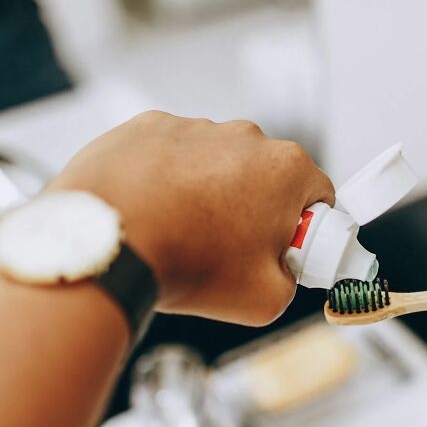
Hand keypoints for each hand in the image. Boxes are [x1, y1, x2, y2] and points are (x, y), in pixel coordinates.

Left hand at [50, 112, 333, 324]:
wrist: (107, 243)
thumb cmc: (186, 263)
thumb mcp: (266, 299)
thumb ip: (291, 280)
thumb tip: (281, 273)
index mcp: (287, 170)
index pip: (319, 196)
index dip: (306, 230)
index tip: (284, 251)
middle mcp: (246, 137)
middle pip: (267, 178)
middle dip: (256, 210)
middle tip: (230, 252)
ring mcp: (195, 127)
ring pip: (218, 165)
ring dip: (209, 194)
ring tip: (182, 235)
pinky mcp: (150, 127)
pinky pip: (172, 155)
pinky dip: (167, 180)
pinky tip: (154, 213)